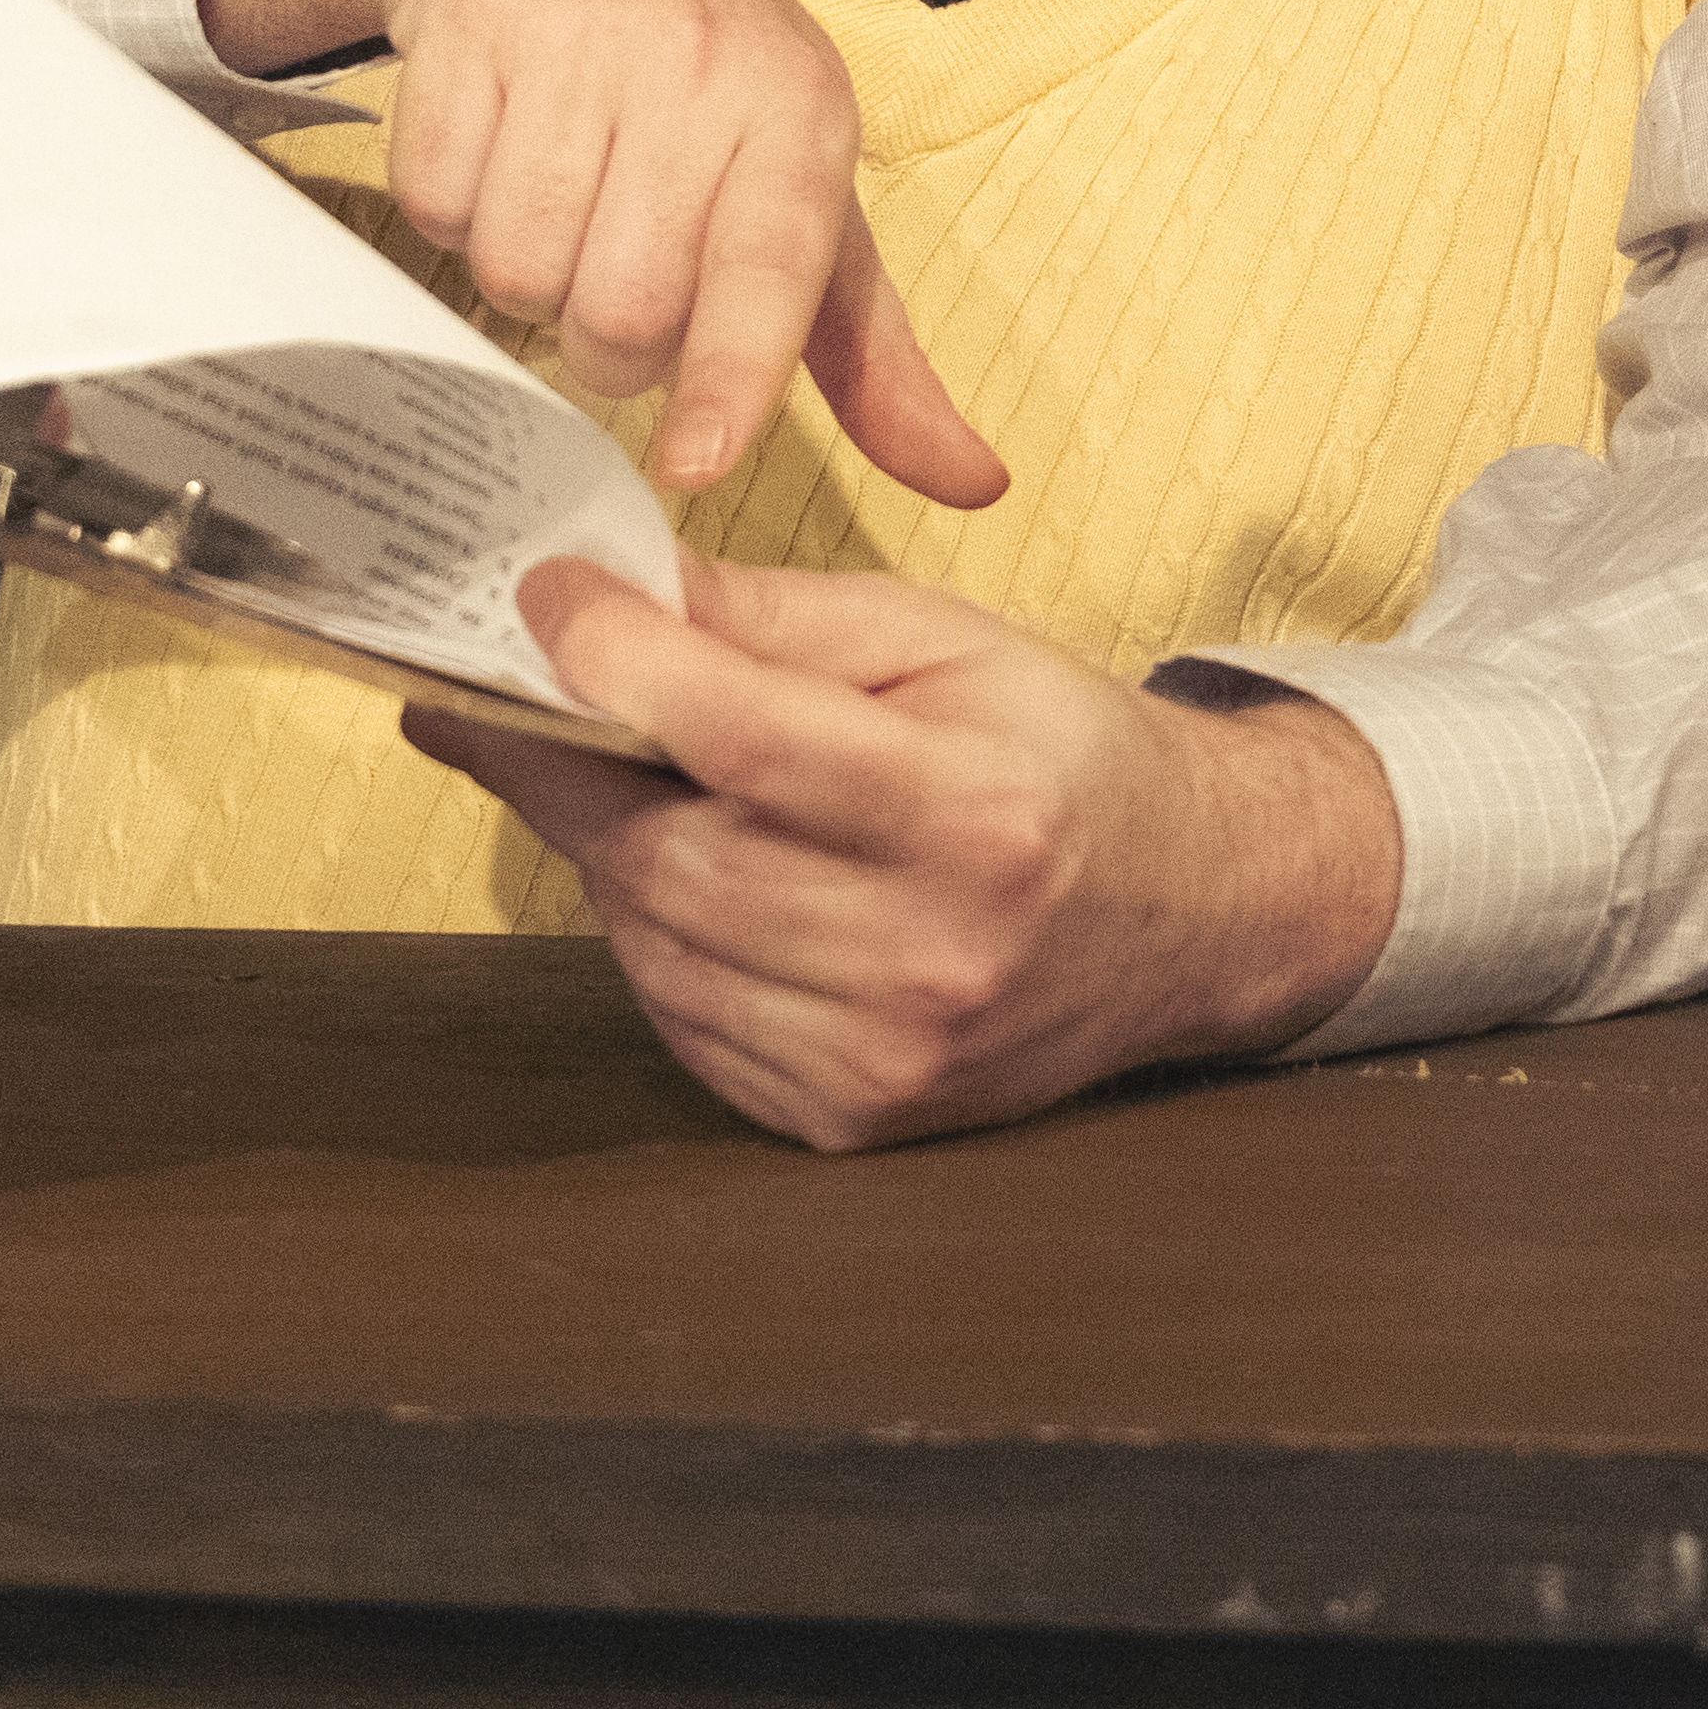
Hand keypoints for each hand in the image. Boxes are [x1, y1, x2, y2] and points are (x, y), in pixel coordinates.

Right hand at [203, 0, 1000, 506]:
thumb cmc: (706, 65)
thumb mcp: (809, 188)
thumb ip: (875, 353)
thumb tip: (970, 480)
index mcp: (801, 113)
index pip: (770, 272)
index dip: (730, 379)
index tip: (696, 462)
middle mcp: (701, 63)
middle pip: (619, 308)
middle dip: (602, 343)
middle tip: (612, 284)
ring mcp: (580, 33)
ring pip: (516, 267)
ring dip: (523, 274)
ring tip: (559, 201)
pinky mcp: (471, 17)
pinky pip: (434, 200)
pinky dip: (451, 211)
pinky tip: (495, 148)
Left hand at [414, 553, 1404, 1148]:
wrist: (1189, 911)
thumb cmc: (1056, 754)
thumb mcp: (945, 642)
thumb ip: (773, 618)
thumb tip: (609, 595)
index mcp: (977, 812)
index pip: (751, 738)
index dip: (622, 664)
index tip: (549, 599)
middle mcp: (934, 954)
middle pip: (676, 856)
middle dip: (570, 762)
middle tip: (517, 690)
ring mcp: (888, 1054)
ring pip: (657, 945)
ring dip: (612, 851)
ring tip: (629, 774)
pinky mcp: (849, 1113)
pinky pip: (685, 1018)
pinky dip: (660, 939)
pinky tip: (698, 874)